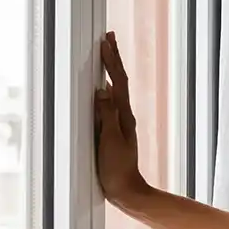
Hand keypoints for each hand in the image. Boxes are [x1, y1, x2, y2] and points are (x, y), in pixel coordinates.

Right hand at [94, 31, 148, 207]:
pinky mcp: (113, 130)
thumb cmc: (117, 169)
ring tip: (107, 54)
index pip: (118, 82)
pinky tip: (103, 86)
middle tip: (109, 38)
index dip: (112, 61)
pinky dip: (107, 87)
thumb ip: (106, 116)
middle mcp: (123, 116)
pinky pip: (110, 102)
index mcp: (123, 116)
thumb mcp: (109, 141)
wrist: (126, 190)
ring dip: (111, 70)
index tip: (106, 42)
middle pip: (119, 81)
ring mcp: (119, 123)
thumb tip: (102, 90)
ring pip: (116, 90)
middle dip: (114, 59)